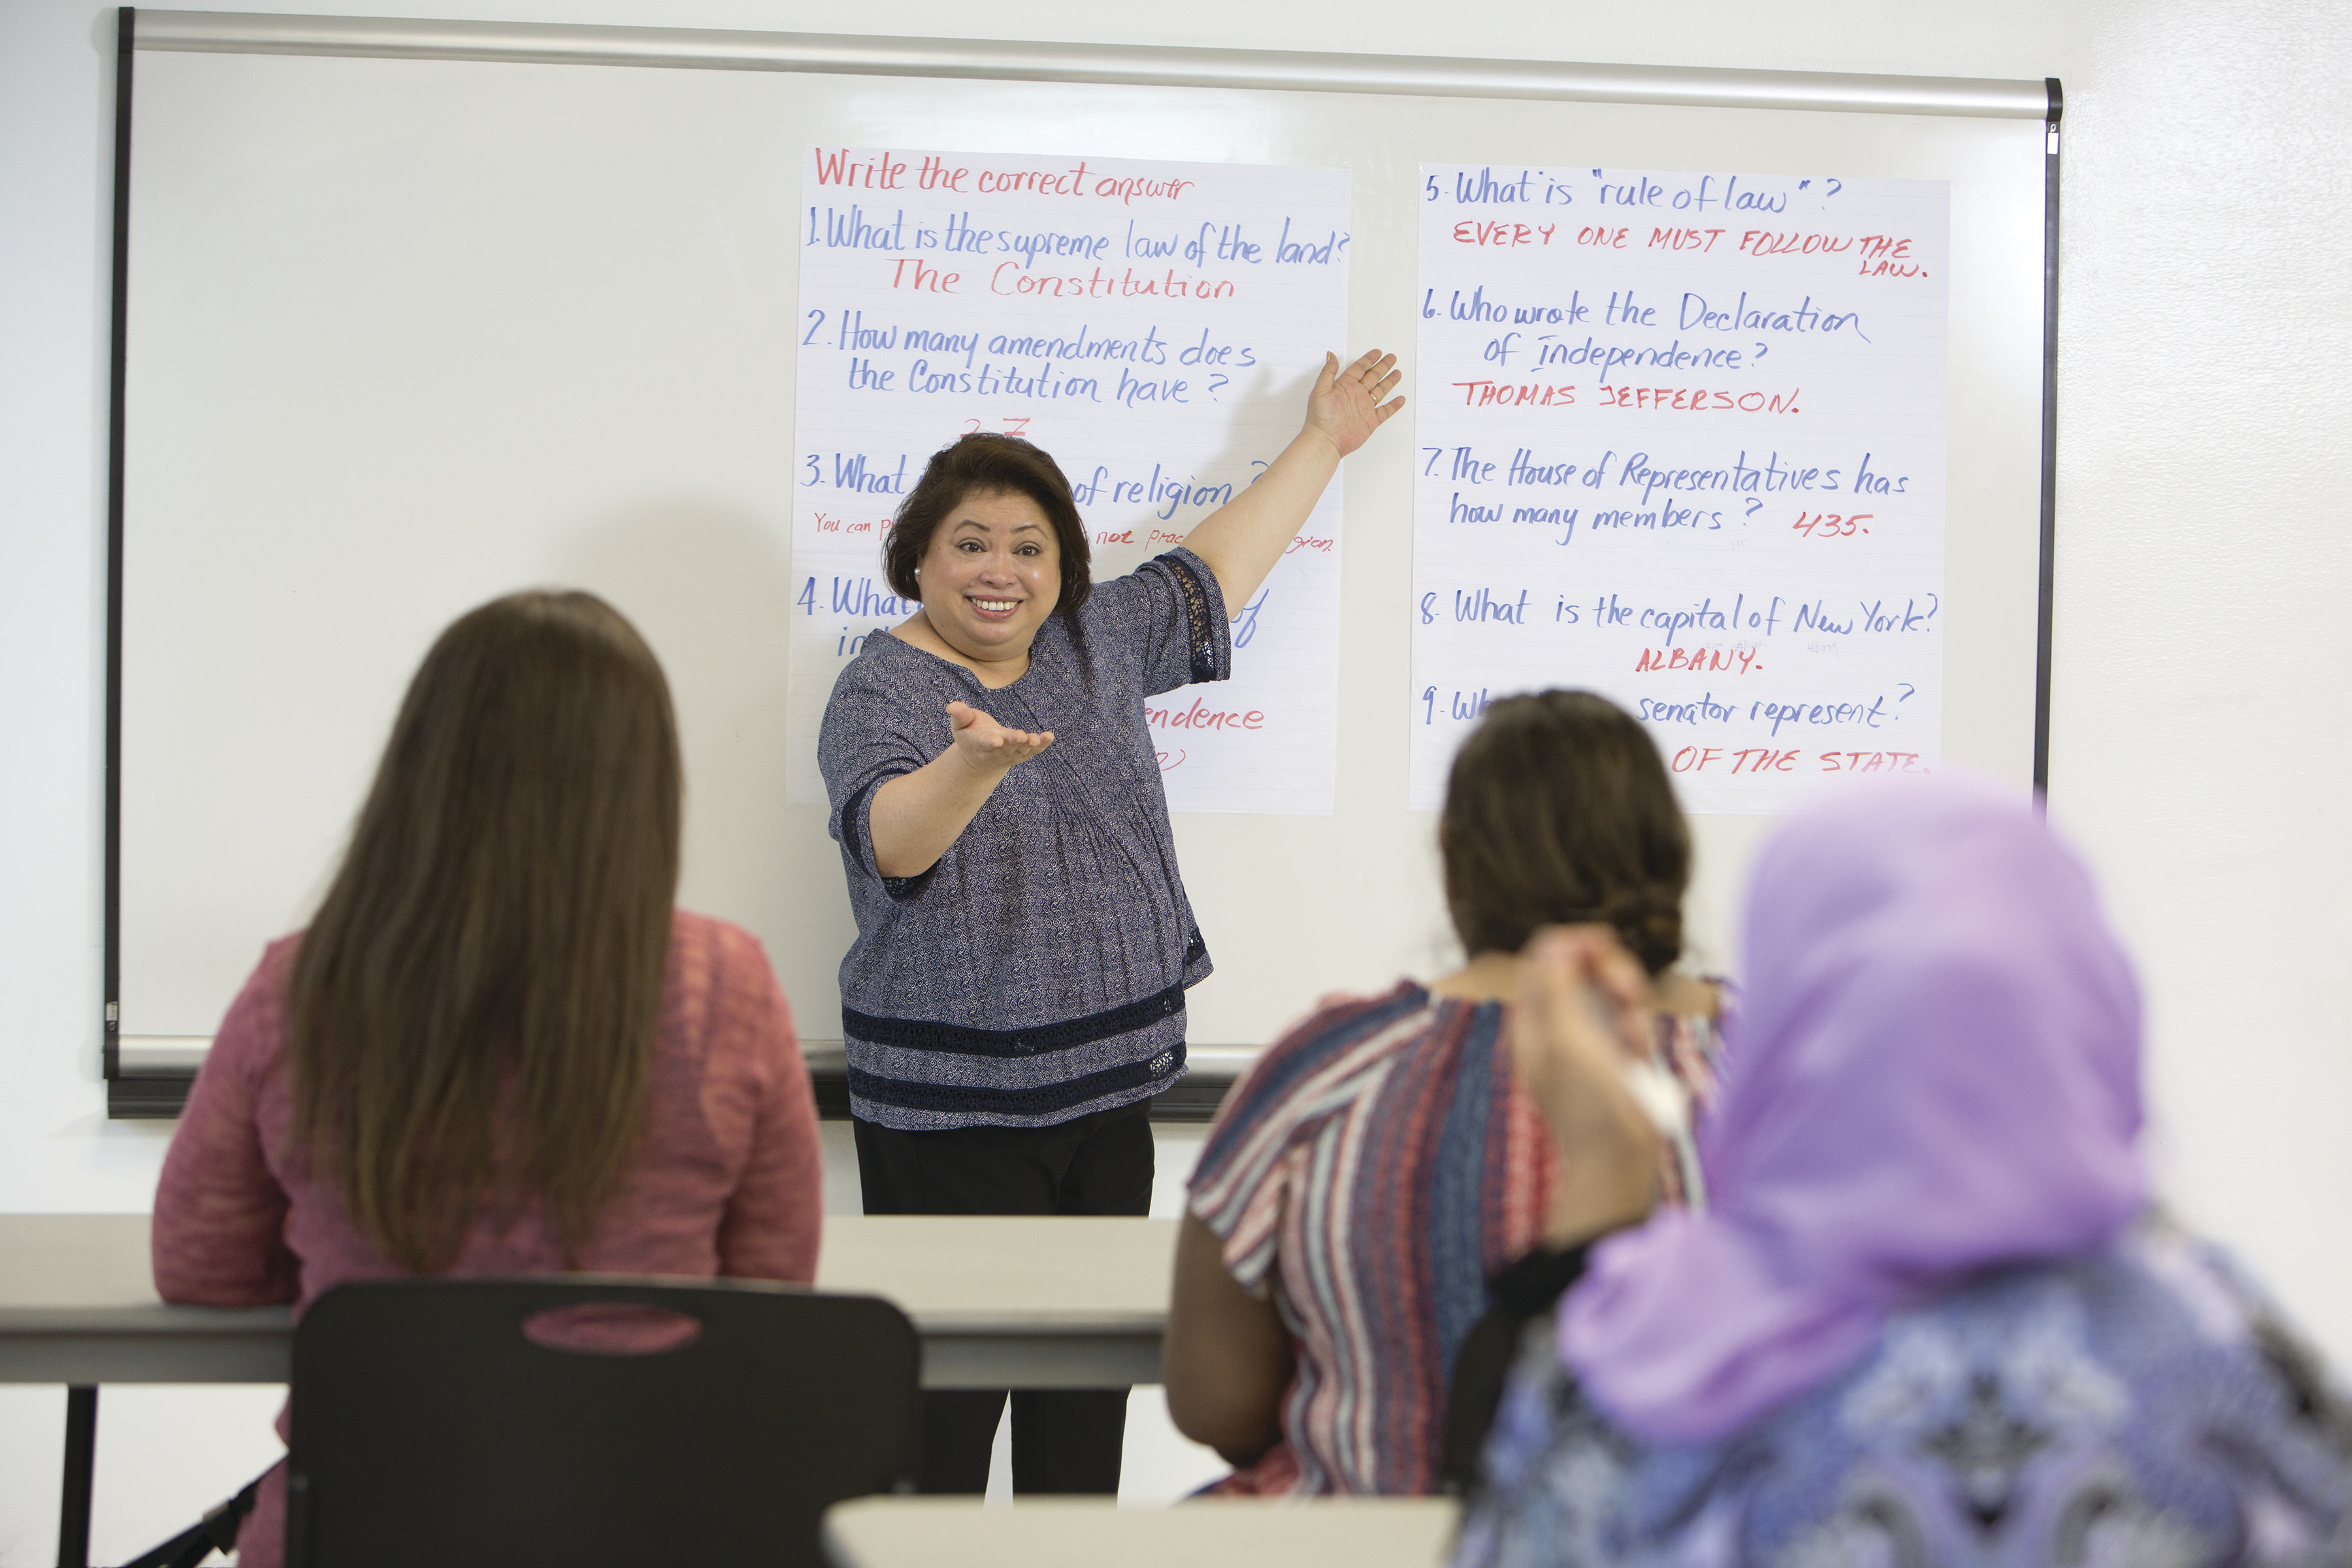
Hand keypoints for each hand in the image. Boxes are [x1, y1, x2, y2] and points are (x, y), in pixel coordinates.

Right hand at [945, 700, 1053, 774]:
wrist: (980, 758)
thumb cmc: (969, 735)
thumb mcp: (960, 725)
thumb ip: (959, 715)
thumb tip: (952, 705)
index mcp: (978, 744)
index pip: (984, 743)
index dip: (990, 742)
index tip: (996, 740)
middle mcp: (996, 751)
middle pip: (1006, 747)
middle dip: (1014, 742)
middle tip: (1021, 736)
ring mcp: (1010, 754)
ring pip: (1021, 750)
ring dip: (1029, 745)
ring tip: (1036, 738)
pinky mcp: (1021, 753)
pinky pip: (1033, 751)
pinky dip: (1042, 745)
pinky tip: (1049, 736)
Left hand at [1303, 349, 1404, 458]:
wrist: (1325, 440)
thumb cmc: (1320, 418)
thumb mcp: (1320, 390)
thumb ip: (1328, 372)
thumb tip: (1331, 355)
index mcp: (1344, 386)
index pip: (1359, 369)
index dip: (1368, 360)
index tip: (1377, 352)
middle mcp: (1355, 395)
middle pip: (1372, 377)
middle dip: (1382, 367)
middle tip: (1391, 358)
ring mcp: (1363, 408)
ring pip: (1380, 391)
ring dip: (1389, 382)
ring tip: (1397, 373)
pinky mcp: (1370, 421)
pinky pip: (1385, 411)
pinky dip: (1393, 406)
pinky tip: (1400, 399)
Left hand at [1511, 926, 1666, 1244]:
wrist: (1619, 1159)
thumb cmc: (1587, 1101)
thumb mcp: (1566, 1037)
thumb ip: (1559, 986)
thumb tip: (1556, 941)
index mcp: (1533, 1020)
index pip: (1545, 960)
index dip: (1572, 944)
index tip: (1602, 942)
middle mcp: (1559, 1025)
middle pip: (1583, 968)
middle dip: (1610, 972)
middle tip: (1627, 991)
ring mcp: (1591, 1039)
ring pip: (1613, 992)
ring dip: (1629, 1005)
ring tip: (1633, 1034)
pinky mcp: (1621, 1055)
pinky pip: (1633, 1023)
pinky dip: (1638, 1033)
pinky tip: (1639, 1056)